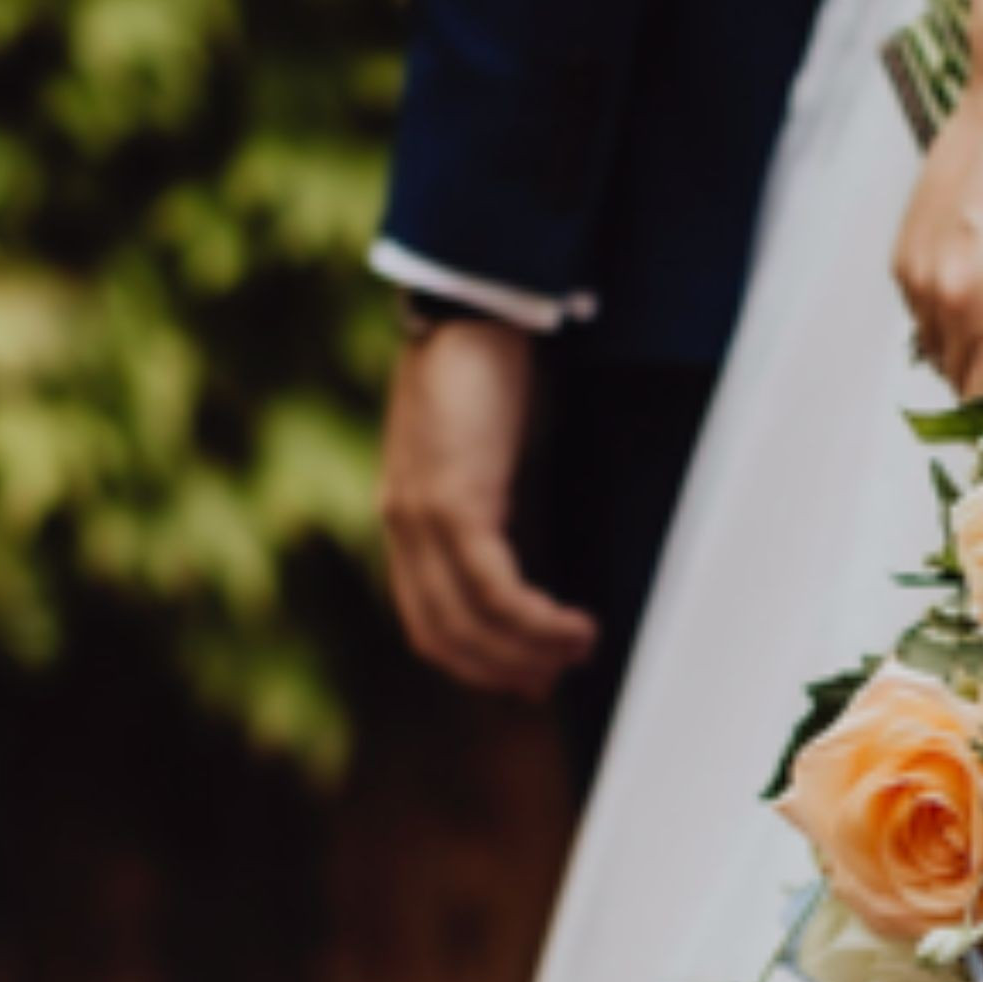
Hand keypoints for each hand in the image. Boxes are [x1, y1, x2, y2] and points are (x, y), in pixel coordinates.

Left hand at [378, 314, 597, 696]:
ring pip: (468, 625)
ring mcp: (421, 518)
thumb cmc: (491, 370)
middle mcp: (403, 526)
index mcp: (405, 517)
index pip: (426, 622)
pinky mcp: (454, 502)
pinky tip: (572, 624)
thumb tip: (533, 573)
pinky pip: (492, 591)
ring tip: (580, 649)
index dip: (476, 664)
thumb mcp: (490, 456)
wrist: (470, 305)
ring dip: (527, 653)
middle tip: (559, 676)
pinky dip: (534, 621)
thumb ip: (499, 511)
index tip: (528, 677)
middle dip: (503, 671)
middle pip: (442, 638)